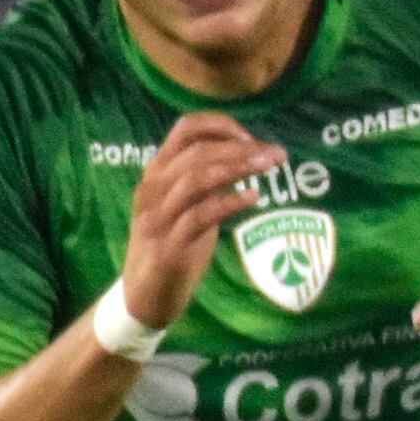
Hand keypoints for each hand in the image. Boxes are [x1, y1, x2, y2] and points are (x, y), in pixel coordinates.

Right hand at [122, 110, 283, 330]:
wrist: (144, 295)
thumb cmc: (173, 244)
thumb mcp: (188, 204)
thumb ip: (208, 180)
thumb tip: (246, 157)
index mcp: (158, 172)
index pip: (186, 129)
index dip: (221, 125)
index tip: (251, 137)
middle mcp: (153, 188)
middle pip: (198, 153)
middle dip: (241, 149)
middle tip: (275, 154)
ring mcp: (159, 217)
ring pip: (197, 179)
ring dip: (237, 169)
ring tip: (267, 168)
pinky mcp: (169, 245)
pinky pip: (201, 215)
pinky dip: (230, 203)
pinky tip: (253, 198)